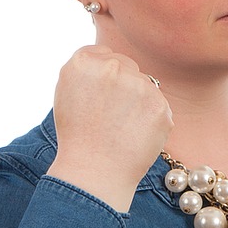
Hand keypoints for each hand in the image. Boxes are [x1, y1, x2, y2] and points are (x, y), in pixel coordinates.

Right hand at [46, 46, 173, 211]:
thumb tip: (109, 58)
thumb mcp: (67, 93)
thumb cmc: (77, 136)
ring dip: (138, 102)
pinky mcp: (160, 105)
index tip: (98, 97)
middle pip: (127, 66)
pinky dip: (151, 119)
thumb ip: (88, 69)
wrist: (95, 173)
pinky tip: (135, 135)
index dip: (102, 77)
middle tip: (110, 116)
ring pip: (145, 84)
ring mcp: (139, 85)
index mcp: (84, 62)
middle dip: (123, 86)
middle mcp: (113, 67)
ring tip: (121, 128)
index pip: (103, 54)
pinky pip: (159, 105)